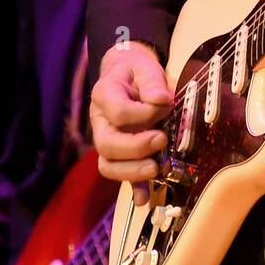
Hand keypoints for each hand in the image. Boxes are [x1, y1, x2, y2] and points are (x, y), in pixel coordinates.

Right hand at [89, 41, 172, 204]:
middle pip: (107, 144)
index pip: (118, 111)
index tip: (164, 104)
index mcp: (104, 94)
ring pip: (108, 164)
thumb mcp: (145, 66)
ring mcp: (107, 139)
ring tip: (156, 168)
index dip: (142, 113)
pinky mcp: (119, 154)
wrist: (128, 74)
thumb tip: (161, 100)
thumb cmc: (137, 71)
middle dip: (135, 147)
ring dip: (132, 172)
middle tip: (161, 139)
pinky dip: (133, 188)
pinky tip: (144, 198)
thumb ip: (153, 82)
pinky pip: (121, 174)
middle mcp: (100, 121)